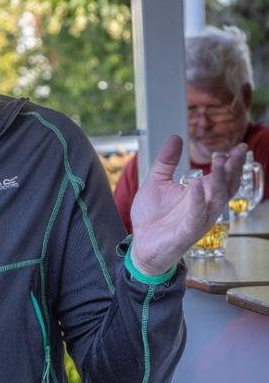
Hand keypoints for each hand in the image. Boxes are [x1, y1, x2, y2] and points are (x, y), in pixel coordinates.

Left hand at [129, 135, 245, 275]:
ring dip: (221, 181)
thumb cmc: (152, 216)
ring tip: (221, 162)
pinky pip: (196, 216)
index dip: (232, 163)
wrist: (141, 244)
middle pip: (225, 187)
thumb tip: (176, 137)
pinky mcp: (186, 232)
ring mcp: (197, 220)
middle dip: (232, 170)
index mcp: (199, 195)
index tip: (240, 147)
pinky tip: (198, 184)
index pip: (222, 178)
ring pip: (216, 200)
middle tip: (237, 152)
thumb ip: (166, 161)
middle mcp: (203, 207)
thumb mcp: (156, 182)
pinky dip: (198, 200)